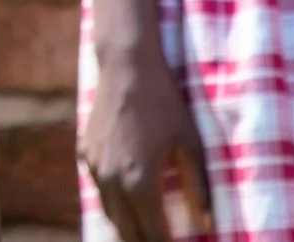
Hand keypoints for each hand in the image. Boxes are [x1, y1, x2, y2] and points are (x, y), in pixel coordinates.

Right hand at [82, 53, 211, 241]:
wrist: (127, 67)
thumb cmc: (165, 104)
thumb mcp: (190, 144)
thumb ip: (200, 188)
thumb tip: (209, 224)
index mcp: (140, 183)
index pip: (151, 235)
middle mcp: (112, 181)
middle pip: (126, 231)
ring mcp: (94, 166)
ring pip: (109, 212)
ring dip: (126, 226)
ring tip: (143, 231)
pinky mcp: (85, 151)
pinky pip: (97, 188)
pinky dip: (112, 200)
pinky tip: (125, 198)